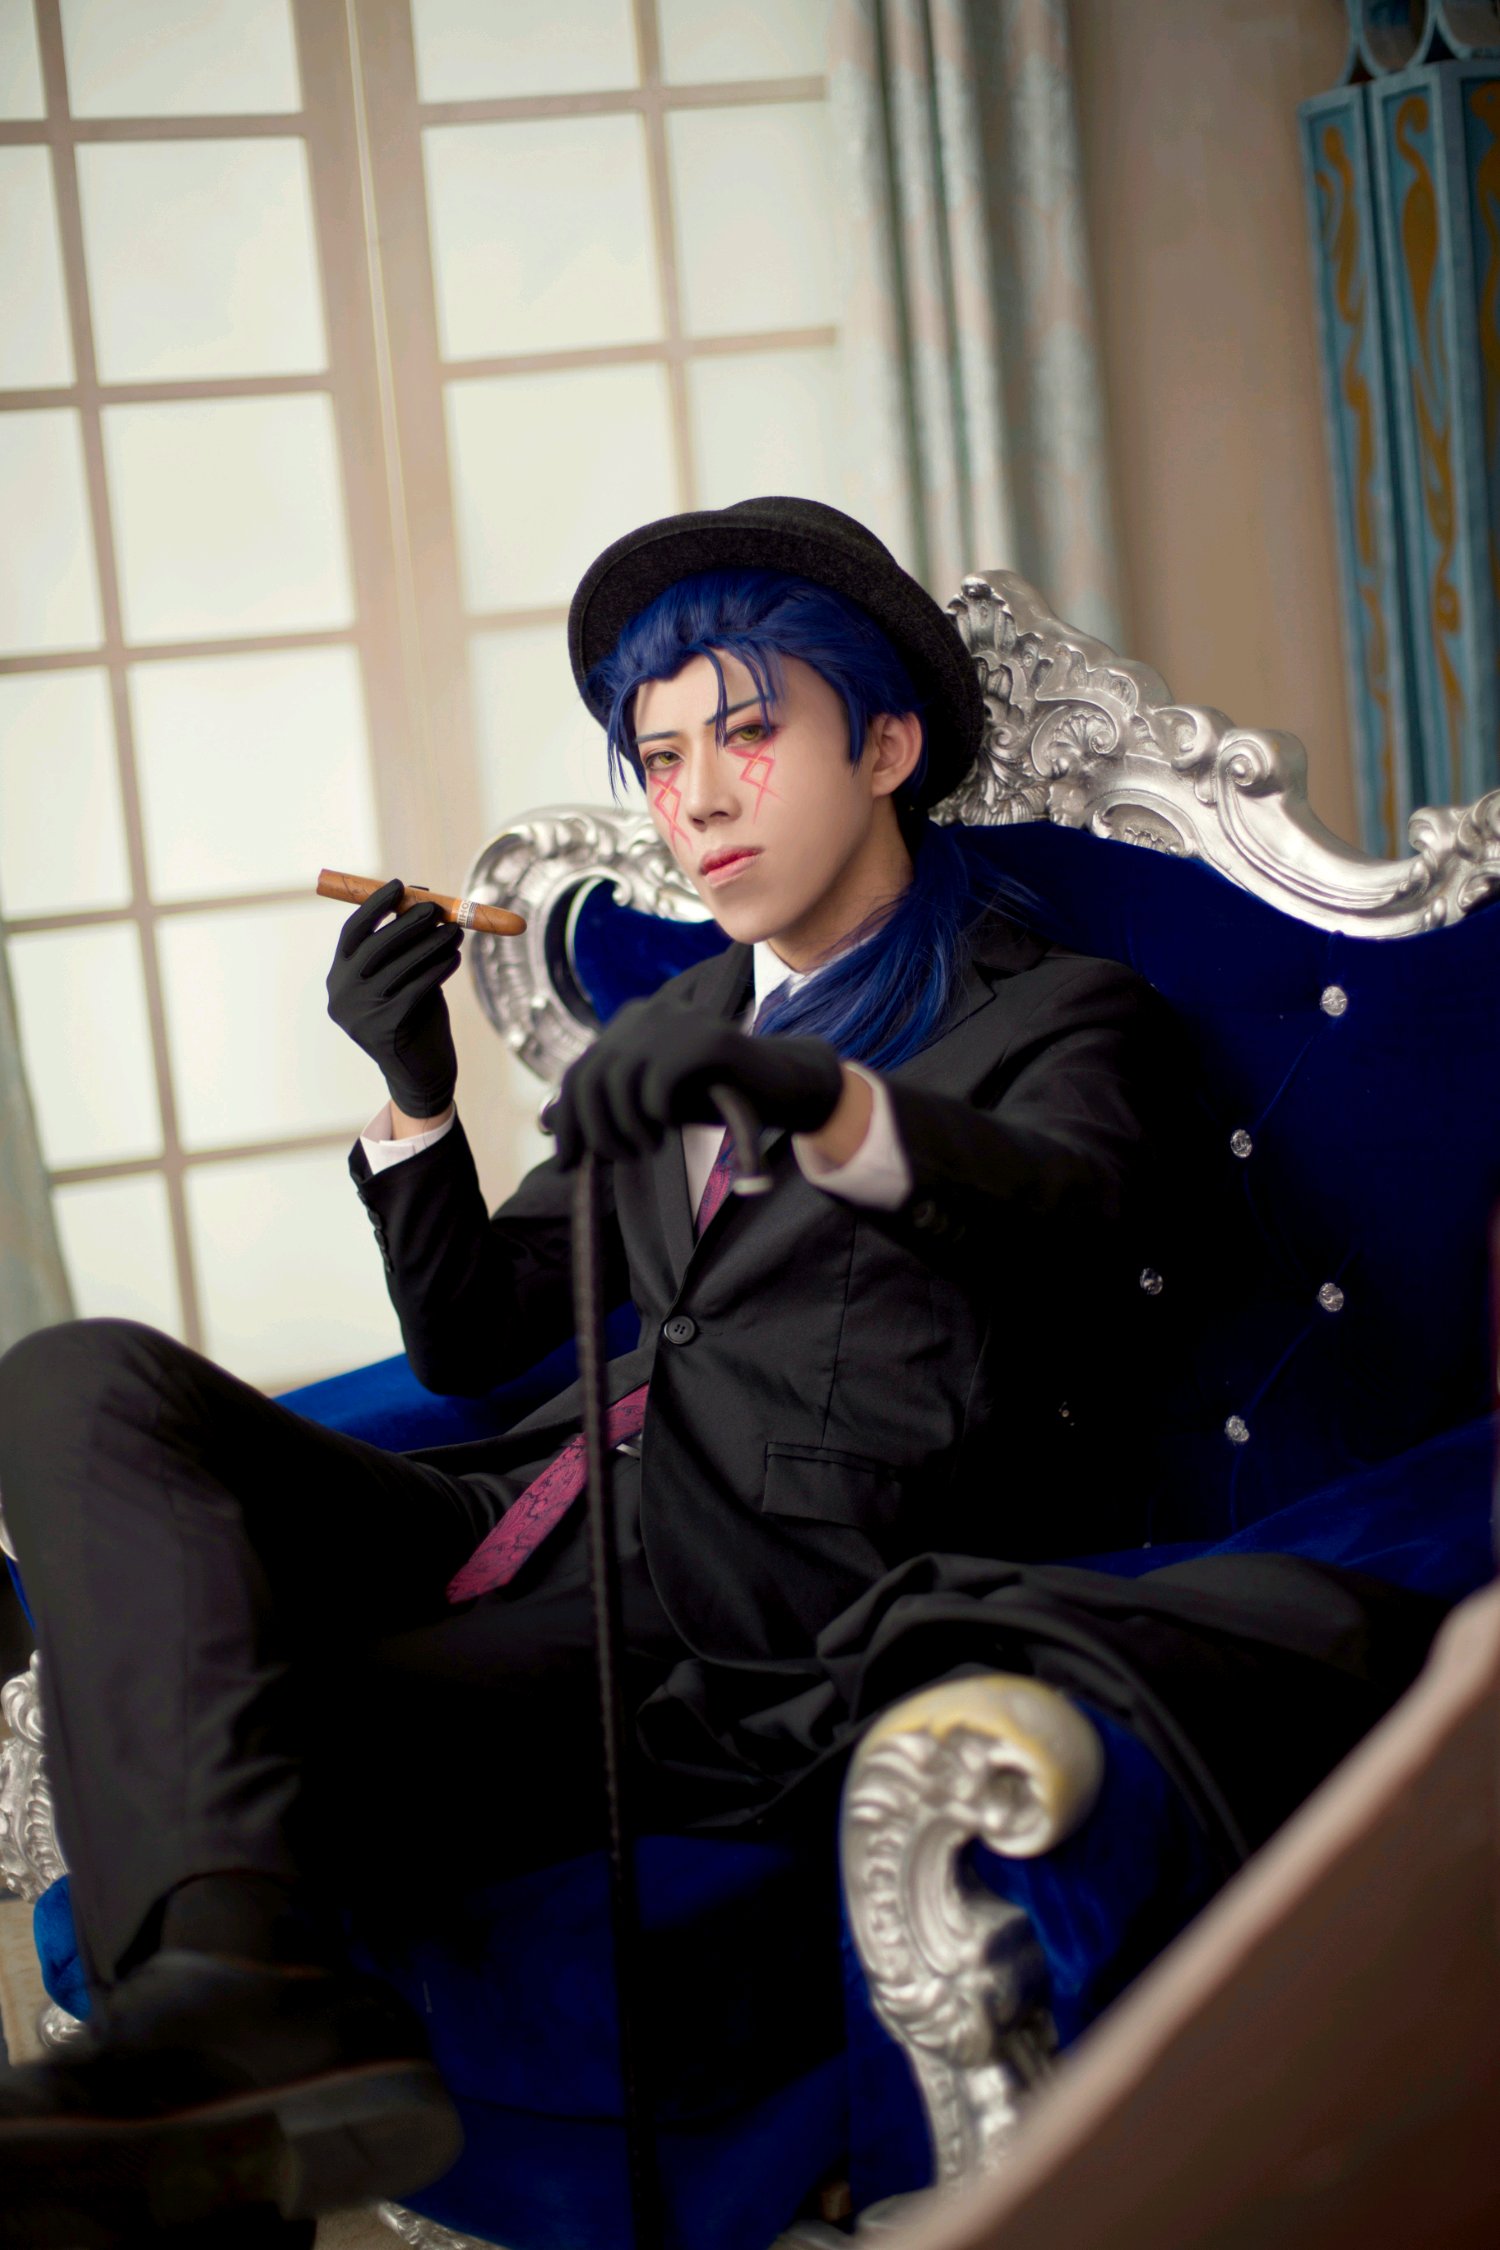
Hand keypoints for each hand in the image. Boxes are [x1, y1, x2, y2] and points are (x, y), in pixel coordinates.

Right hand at [326, 876, 461, 1120]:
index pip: (351, 933)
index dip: (374, 906)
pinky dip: (438, 968)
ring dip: (432, 944)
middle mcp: (342, 995)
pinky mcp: (385, 1028)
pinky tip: (455, 957)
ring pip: (400, 967)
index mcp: (339, 977)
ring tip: (456, 931)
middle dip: (408, 922)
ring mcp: (361, 1014)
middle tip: (437, 908)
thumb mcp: (405, 975)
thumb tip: (419, 893)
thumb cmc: (415, 1016)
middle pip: (374, 947)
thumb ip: (405, 942)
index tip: (399, 885)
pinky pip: (416, 987)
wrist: (421, 1074)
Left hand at [550, 1000, 843, 1167]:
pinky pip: (657, 1083)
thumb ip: (607, 1105)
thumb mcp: (651, 1102)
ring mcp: (678, 1020)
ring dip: (629, 1128)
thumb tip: (547, 1122)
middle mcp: (647, 1013)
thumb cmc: (713, 1096)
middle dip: (599, 1132)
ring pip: (619, 1083)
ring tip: (652, 1146)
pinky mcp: (708, 1038)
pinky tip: (675, 1122)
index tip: (567, 1165)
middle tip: (624, 1159)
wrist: (779, 1086)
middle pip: (592, 1079)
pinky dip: (658, 1114)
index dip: (567, 1122)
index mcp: (629, 1024)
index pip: (578, 1074)